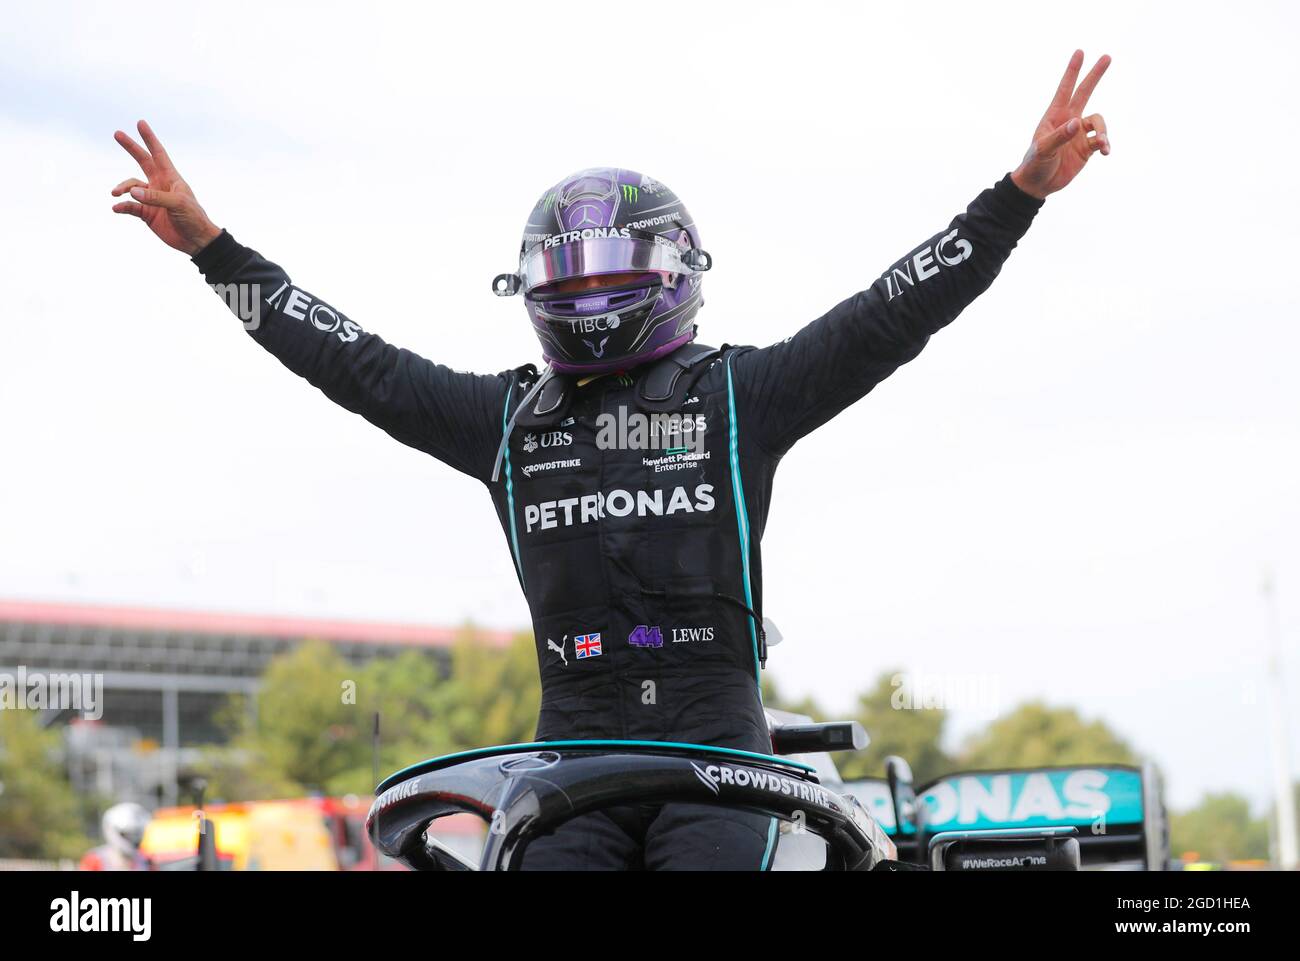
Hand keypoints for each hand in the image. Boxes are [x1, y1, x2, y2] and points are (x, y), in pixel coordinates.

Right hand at [111, 120, 220, 255]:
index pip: (159, 154)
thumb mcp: (178, 204)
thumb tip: (132, 192)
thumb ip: (156, 197)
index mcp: (171, 178)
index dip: (150, 139)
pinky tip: (117, 208)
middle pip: (142, 161)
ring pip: (131, 187)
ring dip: (122, 188)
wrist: (195, 241)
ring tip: (116, 193)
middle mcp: (159, 185)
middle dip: (131, 148)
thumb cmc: (193, 218)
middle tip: (117, 134)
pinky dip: (122, 206)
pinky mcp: (147, 214)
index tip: (141, 123)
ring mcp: (152, 199)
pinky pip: (130, 207)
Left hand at [1011, 50, 1111, 199]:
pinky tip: (1105, 152)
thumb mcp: (1042, 150)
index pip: (1065, 89)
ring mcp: (1079, 134)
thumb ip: (1059, 136)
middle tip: (1107, 57)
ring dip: (1103, 131)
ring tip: (1102, 144)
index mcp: (1055, 116)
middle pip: (1085, 92)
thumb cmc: (1034, 164)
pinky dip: (1105, 144)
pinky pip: (1101, 141)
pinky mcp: (1086, 148)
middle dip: (1095, 75)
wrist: (1038, 184)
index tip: (1080, 52)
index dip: (1072, 71)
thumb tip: (1077, 123)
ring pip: (1099, 122)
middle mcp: (1069, 120)